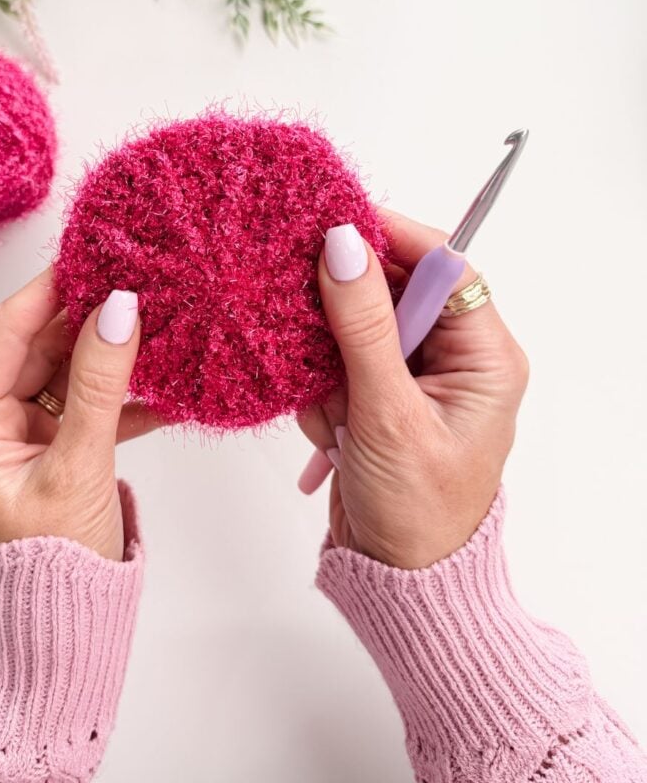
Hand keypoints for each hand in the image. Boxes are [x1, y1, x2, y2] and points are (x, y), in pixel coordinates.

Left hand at [0, 270, 157, 558]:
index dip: (48, 290)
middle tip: (138, 283)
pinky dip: (120, 398)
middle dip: (88, 318)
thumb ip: (101, 384)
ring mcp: (16, 438)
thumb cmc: (52, 568)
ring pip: (64, 374)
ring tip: (158, 322)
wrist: (63, 636)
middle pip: (36, 348)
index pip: (3, 334)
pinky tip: (163, 383)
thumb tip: (121, 308)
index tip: (92, 256)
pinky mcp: (49, 451)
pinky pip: (83, 408)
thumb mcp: (79, 467)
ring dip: (110, 355)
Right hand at [298, 211, 528, 568]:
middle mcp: (454, 358)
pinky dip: (324, 392)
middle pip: (391, 291)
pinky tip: (336, 436)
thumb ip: (362, 325)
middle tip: (317, 339)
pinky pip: (336, 360)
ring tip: (340, 422)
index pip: (443, 266)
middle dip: (347, 323)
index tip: (333, 223)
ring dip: (331, 370)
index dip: (391, 238)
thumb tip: (342, 244)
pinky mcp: (379, 393)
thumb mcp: (388, 414)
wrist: (396, 579)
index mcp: (485, 356)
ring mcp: (413, 376)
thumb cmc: (417, 511)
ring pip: (353, 326)